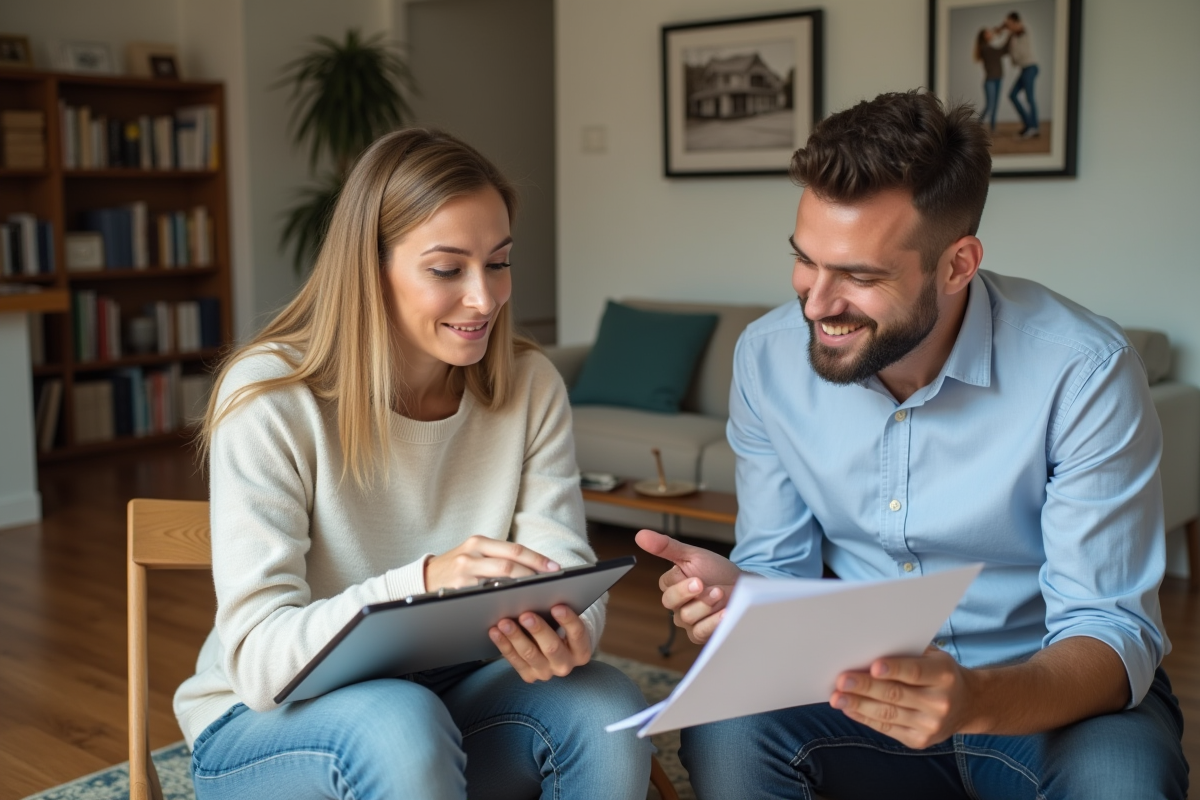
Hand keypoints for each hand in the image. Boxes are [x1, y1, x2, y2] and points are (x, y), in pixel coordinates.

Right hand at [424, 535, 558, 591]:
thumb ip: (498, 557)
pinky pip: (485, 596)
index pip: (515, 549)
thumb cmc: (456, 568)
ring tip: (539, 595)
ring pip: (499, 580)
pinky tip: (515, 607)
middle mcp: (470, 554)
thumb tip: (535, 568)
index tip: (556, 568)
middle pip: (509, 563)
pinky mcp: (457, 591)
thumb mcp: (474, 554)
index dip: (537, 559)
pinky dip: (502, 601)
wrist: (423, 579)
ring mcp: (462, 573)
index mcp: (478, 543)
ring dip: (521, 589)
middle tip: (552, 584)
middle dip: (534, 574)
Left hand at [489, 604, 590, 681]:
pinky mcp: (529, 676)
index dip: (568, 620)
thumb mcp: (565, 620)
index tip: (557, 606)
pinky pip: (514, 660)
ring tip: (504, 622)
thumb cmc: (560, 626)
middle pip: (552, 647)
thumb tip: (546, 587)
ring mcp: (547, 672)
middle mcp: (565, 665)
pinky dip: (504, 645)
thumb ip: (559, 609)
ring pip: (530, 654)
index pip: (578, 634)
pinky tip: (495, 632)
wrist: (555, 649)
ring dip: (515, 637)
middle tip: (525, 615)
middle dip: (538, 630)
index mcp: (581, 650)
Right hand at [635, 529, 744, 644]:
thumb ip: (666, 547)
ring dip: (704, 604)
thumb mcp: (693, 555)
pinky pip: (699, 632)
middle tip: (702, 584)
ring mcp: (688, 621)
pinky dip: (712, 622)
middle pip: (670, 602)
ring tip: (720, 593)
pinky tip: (724, 613)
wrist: (744, 586)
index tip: (695, 575)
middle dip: (688, 592)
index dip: (679, 580)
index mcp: (672, 584)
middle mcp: (677, 604)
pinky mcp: (700, 634)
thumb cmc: (716, 571)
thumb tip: (640, 535)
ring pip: (685, 617)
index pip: (665, 584)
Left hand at [831, 646, 978, 748]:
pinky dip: (865, 718)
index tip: (873, 666)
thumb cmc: (939, 672)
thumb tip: (868, 649)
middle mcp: (940, 702)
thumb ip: (907, 654)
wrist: (967, 705)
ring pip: (887, 714)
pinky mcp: (920, 741)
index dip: (894, 670)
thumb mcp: (933, 656)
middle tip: (841, 680)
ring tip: (837, 697)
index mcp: (944, 675)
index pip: (915, 672)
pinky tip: (850, 709)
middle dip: (865, 687)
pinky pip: (887, 728)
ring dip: (858, 705)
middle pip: (896, 694)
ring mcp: (930, 725)